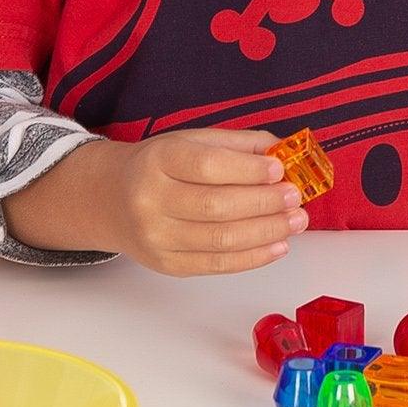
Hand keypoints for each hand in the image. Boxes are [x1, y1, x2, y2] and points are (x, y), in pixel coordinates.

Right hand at [113, 126, 308, 275]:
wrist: (111, 199)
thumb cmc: (160, 167)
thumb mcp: (191, 141)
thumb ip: (237, 144)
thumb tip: (285, 150)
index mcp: (158, 160)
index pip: (208, 166)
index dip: (248, 170)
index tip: (280, 168)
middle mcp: (151, 200)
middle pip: (217, 206)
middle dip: (265, 202)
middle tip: (295, 197)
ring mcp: (157, 237)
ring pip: (221, 240)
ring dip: (267, 232)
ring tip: (296, 221)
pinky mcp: (167, 264)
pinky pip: (217, 265)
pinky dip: (254, 257)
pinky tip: (278, 245)